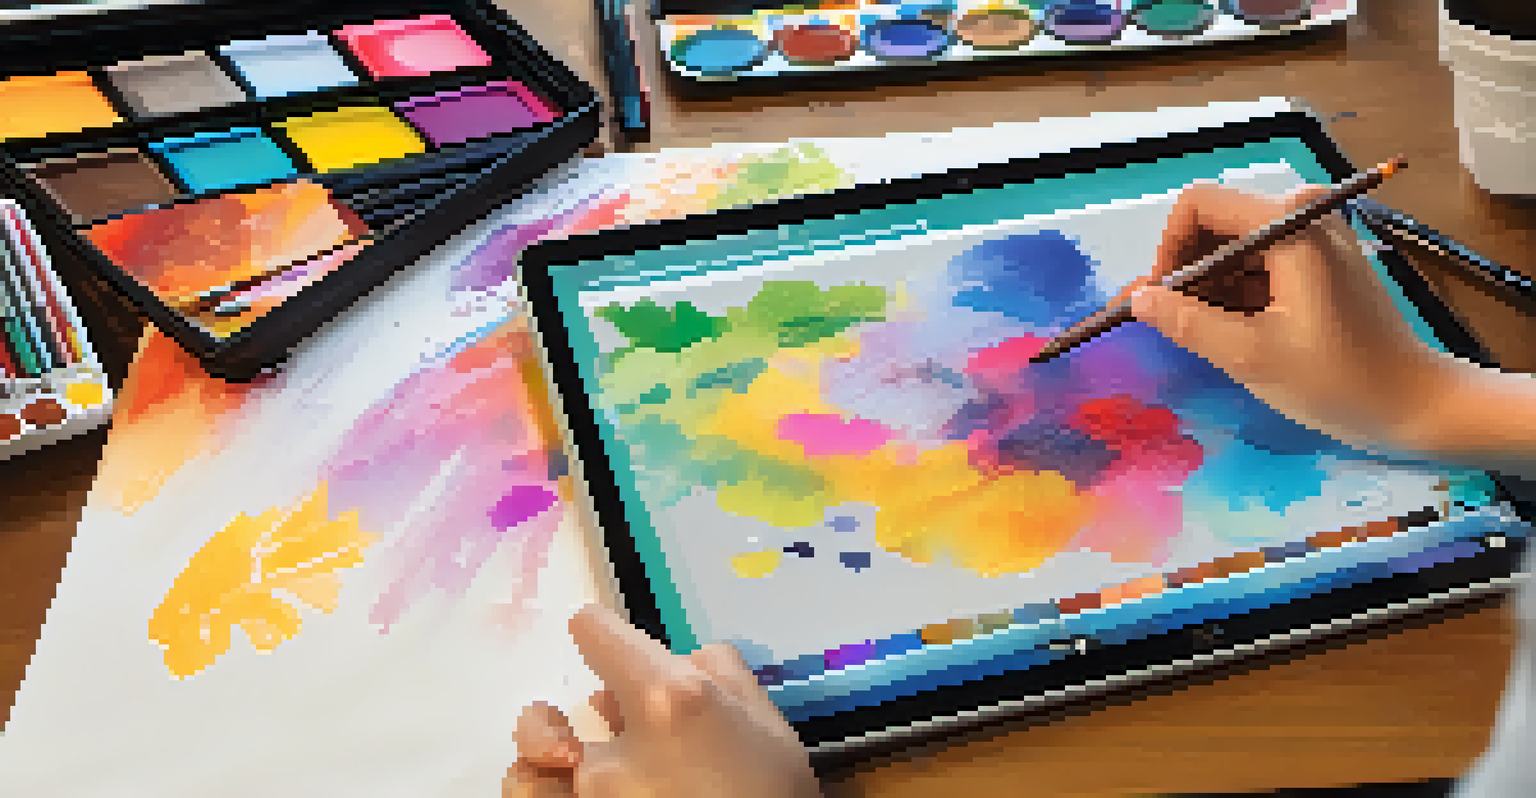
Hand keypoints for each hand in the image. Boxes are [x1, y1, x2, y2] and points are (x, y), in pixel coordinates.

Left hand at [504, 603, 820, 797]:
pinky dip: (548, 794)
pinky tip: (571, 788)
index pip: (594, 633)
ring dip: (538, 769)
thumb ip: (724, 675)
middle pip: (540, 721)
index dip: (602, 633)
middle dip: (549, 724)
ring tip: (560, 765)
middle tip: (576, 728)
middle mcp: (617, 753)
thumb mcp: (768, 724)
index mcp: (669, 702)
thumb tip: (691, 658)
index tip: (608, 643)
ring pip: (524, 780)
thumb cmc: (774, 793)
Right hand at [1124, 181, 1450, 454]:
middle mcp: (1301, 213)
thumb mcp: (1249, 355)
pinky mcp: (1318, 258)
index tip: (1162, 300)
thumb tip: (1136, 300)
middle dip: (1182, 271)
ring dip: (1206, 286)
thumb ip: (1187, 322)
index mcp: (1289, 225)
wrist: (1411, 402)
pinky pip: (1255, 261)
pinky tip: (1228, 330)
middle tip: (1166, 322)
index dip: (1168, 250)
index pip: (1198, 205)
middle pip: (1213, 224)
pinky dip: (1232, 292)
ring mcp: (1313, 234)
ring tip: (1198, 333)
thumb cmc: (1336, 380)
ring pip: (1230, 246)